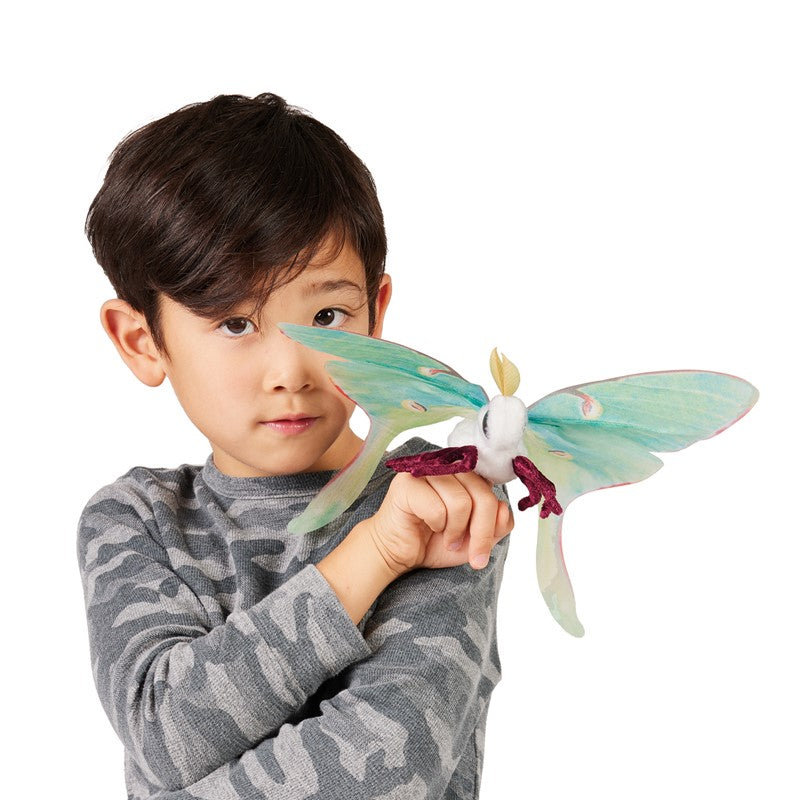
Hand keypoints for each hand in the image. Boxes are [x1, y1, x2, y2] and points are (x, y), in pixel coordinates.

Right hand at [363, 470, 513, 577]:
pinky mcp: (407, 483)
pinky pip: (437, 507)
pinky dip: (437, 525)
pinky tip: (428, 527)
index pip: (492, 490)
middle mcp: (447, 467)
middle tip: (472, 554)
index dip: (492, 520)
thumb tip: (502, 509)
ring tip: (446, 538)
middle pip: (482, 494)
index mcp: (465, 474)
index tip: (482, 549)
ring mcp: (426, 471)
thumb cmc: (433, 542)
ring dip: (455, 530)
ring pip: (461, 501)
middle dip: (480, 532)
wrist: (398, 554)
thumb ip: (496, 525)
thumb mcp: (474, 539)